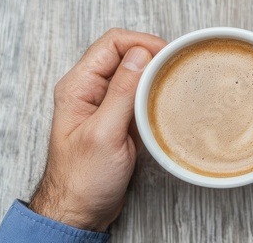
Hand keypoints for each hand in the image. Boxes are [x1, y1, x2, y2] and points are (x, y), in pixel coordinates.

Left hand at [29, 28, 166, 230]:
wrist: (81, 210)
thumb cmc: (83, 179)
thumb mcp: (104, 134)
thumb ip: (121, 92)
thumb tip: (140, 55)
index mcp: (78, 86)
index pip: (112, 44)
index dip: (141, 43)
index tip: (166, 54)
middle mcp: (91, 90)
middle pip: (125, 55)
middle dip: (151, 57)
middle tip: (174, 68)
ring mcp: (106, 105)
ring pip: (134, 74)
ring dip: (154, 75)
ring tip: (173, 83)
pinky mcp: (118, 119)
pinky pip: (139, 96)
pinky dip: (154, 94)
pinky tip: (166, 101)